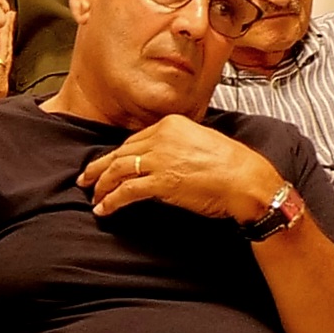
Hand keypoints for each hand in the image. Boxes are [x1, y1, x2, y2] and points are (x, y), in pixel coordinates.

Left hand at [75, 114, 283, 222]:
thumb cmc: (234, 165)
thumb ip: (180, 147)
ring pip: (118, 171)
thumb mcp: (203, 143)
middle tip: (88, 178)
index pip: (135, 140)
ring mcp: (159, 159)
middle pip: (121, 153)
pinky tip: (104, 208)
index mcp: (172, 124)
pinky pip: (126, 191)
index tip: (110, 164)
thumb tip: (166, 162)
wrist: (246, 180)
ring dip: (102, 185)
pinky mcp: (159, 182)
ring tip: (93, 195)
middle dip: (101, 168)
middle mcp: (161, 137)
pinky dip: (111, 201)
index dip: (118, 155)